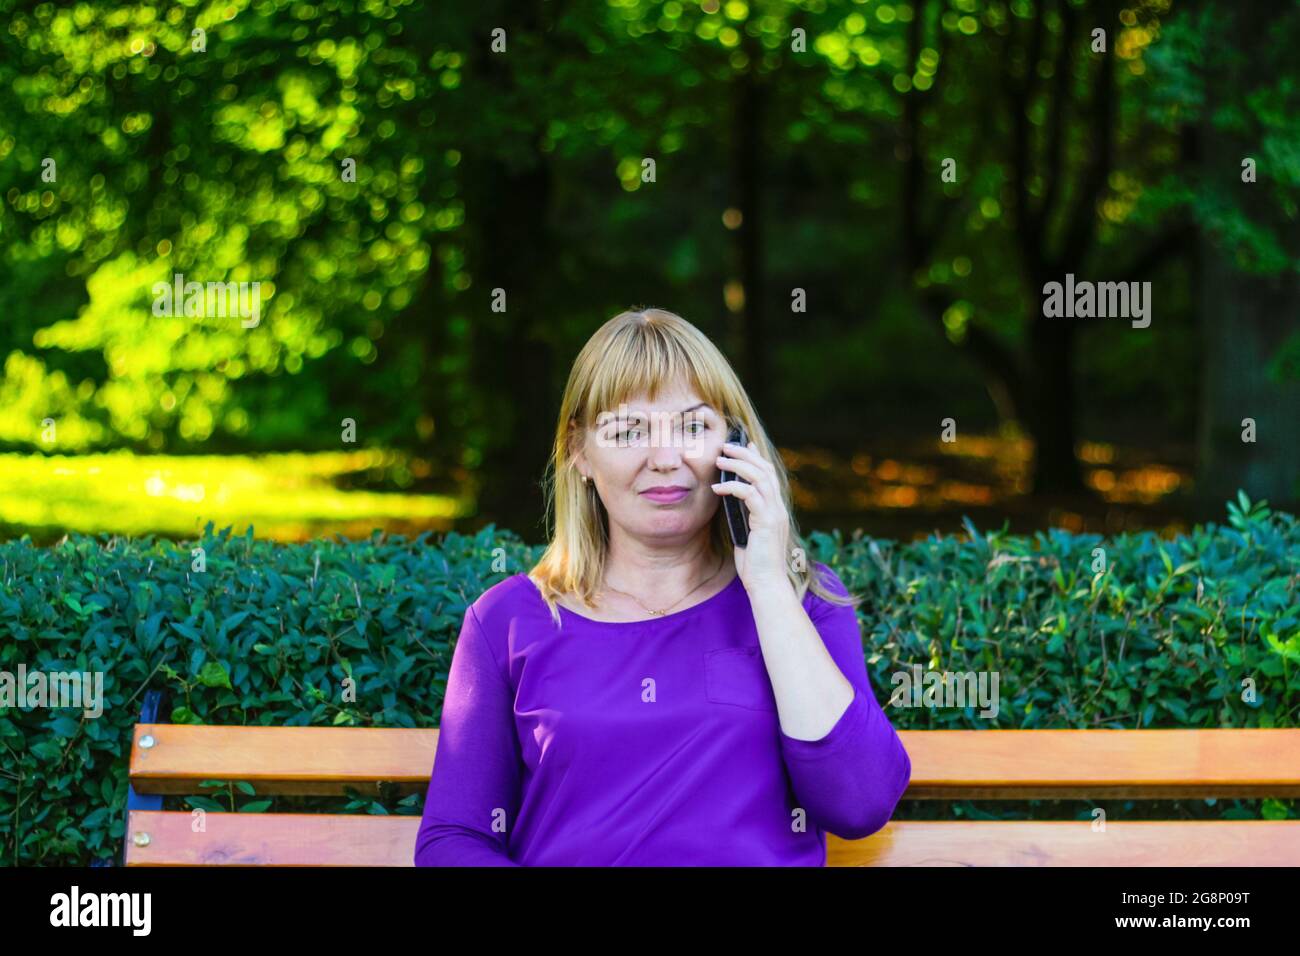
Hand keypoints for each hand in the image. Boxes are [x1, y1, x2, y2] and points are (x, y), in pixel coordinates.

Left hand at [712, 440, 792, 592]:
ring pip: (759, 477)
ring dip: (738, 465)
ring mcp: (774, 514)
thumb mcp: (747, 534)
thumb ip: (743, 516)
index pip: (769, 474)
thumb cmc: (755, 564)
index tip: (744, 443)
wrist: (767, 584)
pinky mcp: (766, 522)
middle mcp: (778, 508)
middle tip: (726, 445)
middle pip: (765, 469)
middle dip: (745, 454)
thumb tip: (729, 501)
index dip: (757, 456)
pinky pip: (750, 495)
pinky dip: (733, 487)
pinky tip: (717, 488)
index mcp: (775, 509)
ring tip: (719, 459)